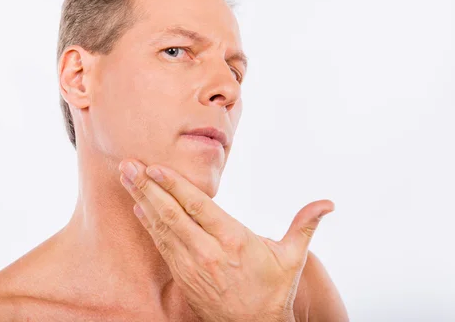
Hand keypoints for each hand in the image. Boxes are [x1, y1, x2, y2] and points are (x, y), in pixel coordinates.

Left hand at [118, 158, 334, 321]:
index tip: (154, 167)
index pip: (197, 207)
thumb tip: (328, 203)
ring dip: (141, 200)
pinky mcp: (183, 275)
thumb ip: (305, 225)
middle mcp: (207, 251)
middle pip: (171, 213)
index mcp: (233, 240)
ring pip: (161, 227)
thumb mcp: (292, 258)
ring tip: (125, 178)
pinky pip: (161, 245)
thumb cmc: (272, 290)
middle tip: (127, 165)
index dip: (173, 186)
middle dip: (146, 187)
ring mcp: (191, 265)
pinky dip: (148, 224)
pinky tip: (138, 207)